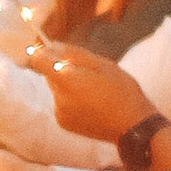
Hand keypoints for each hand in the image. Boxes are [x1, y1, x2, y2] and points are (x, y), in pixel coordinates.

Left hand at [33, 43, 157, 145]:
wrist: (133, 126)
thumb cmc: (121, 91)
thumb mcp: (101, 64)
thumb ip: (73, 53)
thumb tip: (51, 45)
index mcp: (65, 80)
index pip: (37, 59)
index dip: (45, 52)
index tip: (56, 51)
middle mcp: (57, 97)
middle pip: (49, 74)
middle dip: (62, 69)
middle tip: (89, 74)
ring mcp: (59, 112)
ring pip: (56, 89)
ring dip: (68, 85)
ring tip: (94, 90)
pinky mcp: (63, 123)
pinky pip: (61, 104)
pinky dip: (71, 100)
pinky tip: (92, 104)